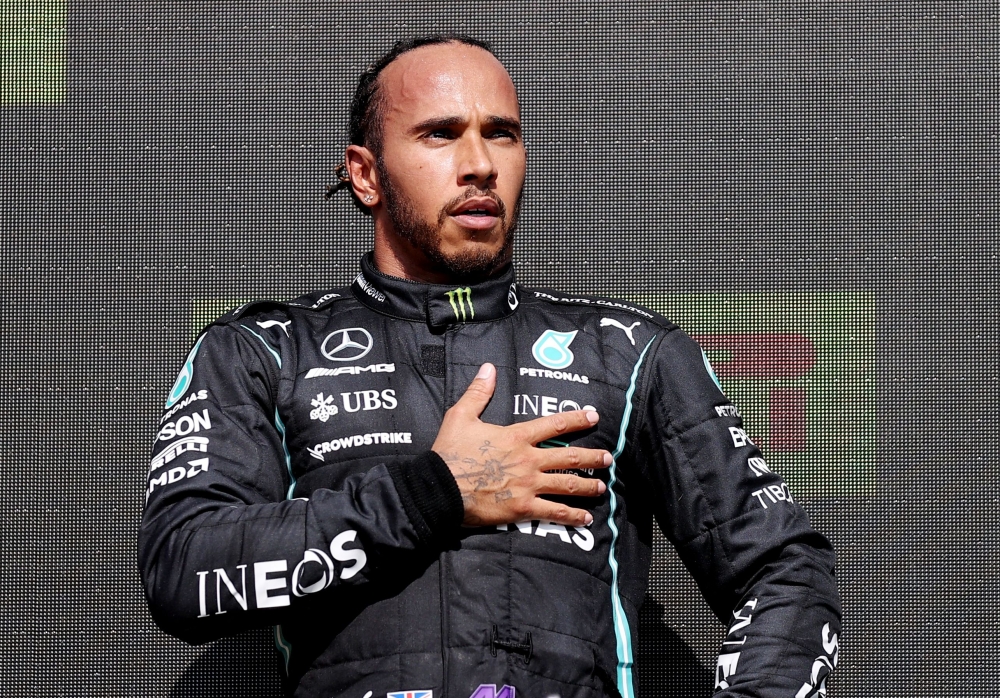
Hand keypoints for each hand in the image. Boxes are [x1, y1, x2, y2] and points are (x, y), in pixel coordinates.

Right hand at [432, 363, 610, 527]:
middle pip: (569, 457)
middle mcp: (529, 460)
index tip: (594, 417)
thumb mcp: (461, 416)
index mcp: (517, 436)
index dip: (577, 419)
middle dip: (591, 457)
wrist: (440, 487)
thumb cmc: (450, 452)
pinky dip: (572, 515)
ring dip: (587, 485)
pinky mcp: (522, 508)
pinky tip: (586, 517)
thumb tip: (489, 368)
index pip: (555, 424)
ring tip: (602, 487)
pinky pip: (554, 512)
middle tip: (607, 458)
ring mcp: (528, 485)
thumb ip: (478, 392)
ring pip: (567, 484)